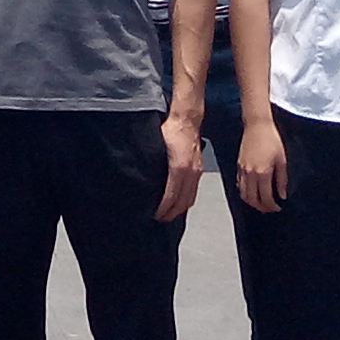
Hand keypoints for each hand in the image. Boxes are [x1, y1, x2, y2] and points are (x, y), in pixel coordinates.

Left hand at [155, 110, 205, 225]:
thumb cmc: (171, 129)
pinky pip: (194, 191)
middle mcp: (190, 173)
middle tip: (159, 219)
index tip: (154, 215)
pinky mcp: (199, 169)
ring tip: (169, 213)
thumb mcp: (156, 147)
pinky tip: (180, 201)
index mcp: (179, 169)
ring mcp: (196, 172)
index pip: (171, 197)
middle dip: (171, 214)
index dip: (162, 209)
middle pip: (182, 202)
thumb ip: (151, 163)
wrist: (187, 120)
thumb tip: (139, 175)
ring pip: (190, 198)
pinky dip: (187, 200)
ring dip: (180, 209)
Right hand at [234, 119, 288, 214]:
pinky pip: (240, 185)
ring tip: (261, 203)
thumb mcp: (282, 160)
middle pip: (252, 199)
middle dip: (261, 207)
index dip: (272, 206)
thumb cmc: (272, 139)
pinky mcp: (239, 165)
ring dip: (252, 202)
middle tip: (270, 208)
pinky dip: (245, 192)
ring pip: (244, 194)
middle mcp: (250, 174)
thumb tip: (282, 195)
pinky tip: (253, 191)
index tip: (278, 208)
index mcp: (262, 173)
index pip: (265, 197)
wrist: (257, 125)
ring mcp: (242, 170)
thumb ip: (282, 179)